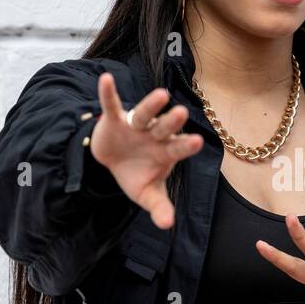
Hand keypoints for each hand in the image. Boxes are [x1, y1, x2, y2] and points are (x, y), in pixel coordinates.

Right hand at [87, 72, 203, 229]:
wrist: (113, 161)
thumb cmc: (136, 174)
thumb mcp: (146, 193)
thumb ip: (159, 206)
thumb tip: (167, 225)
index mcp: (166, 152)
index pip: (178, 148)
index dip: (186, 145)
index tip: (198, 141)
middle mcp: (155, 135)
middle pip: (165, 127)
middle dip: (172, 121)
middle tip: (182, 113)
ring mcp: (136, 125)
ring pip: (145, 113)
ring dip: (151, 105)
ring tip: (161, 95)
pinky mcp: (115, 119)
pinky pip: (112, 104)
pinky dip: (108, 93)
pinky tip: (106, 79)